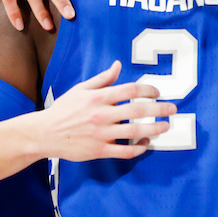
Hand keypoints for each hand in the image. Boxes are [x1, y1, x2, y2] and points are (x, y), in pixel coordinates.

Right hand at [40, 62, 177, 160]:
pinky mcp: (99, 151)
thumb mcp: (81, 89)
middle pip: (138, 110)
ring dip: (154, 129)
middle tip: (173, 109)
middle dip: (159, 109)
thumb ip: (102, 79)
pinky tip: (146, 144)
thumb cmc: (64, 109)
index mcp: (98, 97)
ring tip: (165, 126)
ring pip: (135, 132)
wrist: (44, 134)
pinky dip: (138, 148)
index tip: (157, 92)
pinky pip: (124, 151)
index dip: (147, 90)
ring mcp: (101, 134)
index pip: (129, 90)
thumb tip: (118, 65)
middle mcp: (101, 115)